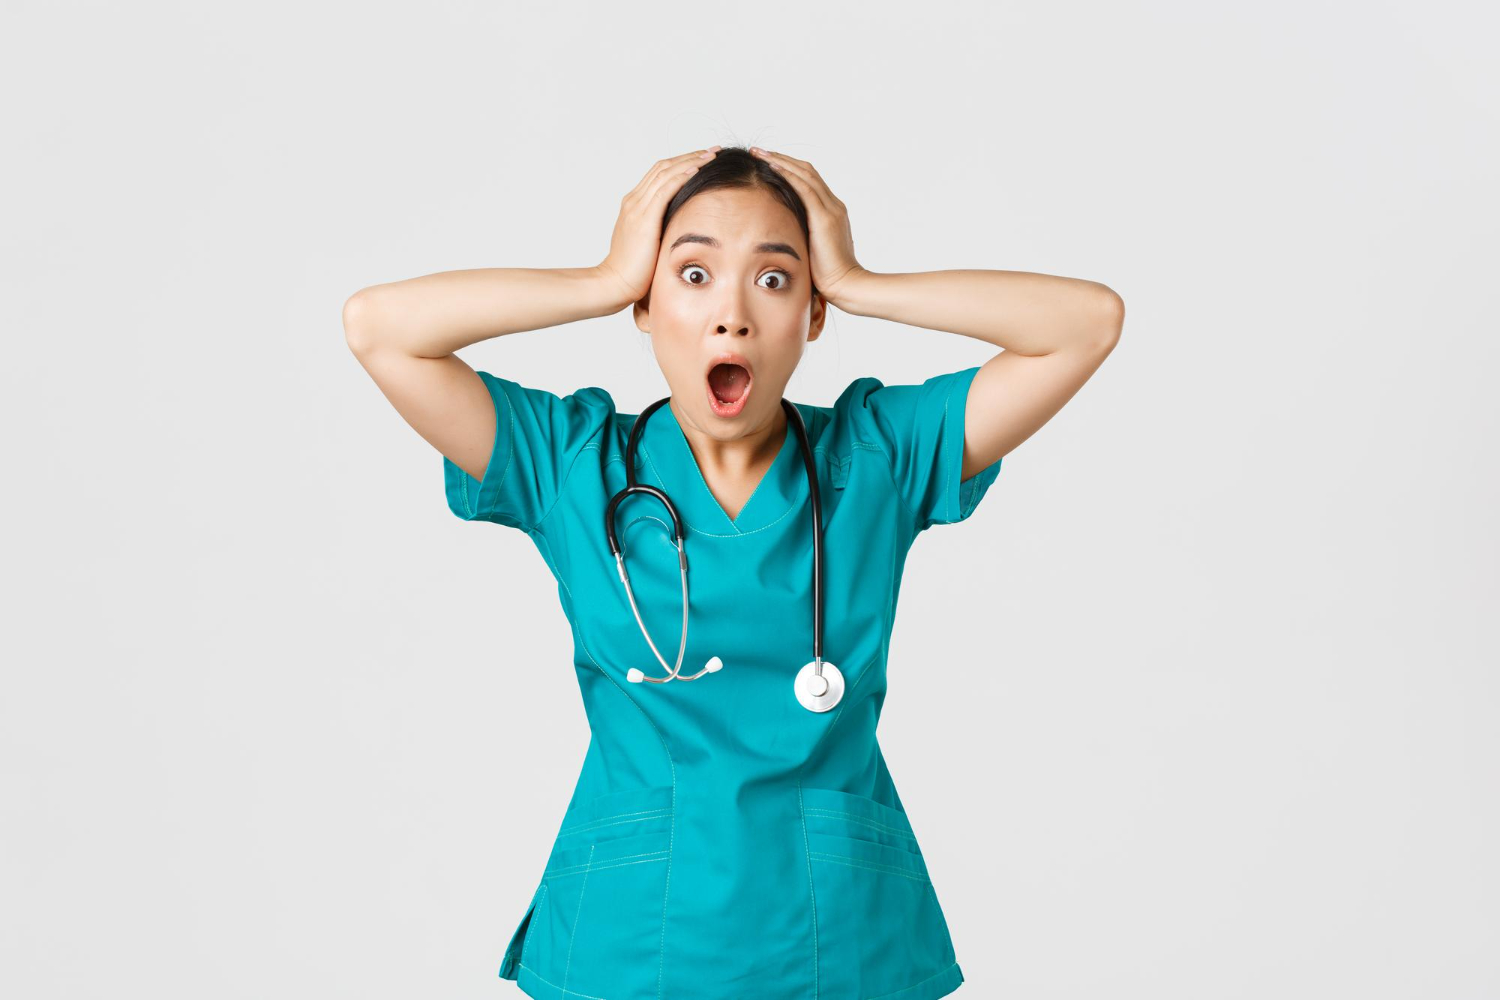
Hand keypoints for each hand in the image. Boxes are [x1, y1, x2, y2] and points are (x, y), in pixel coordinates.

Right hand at [597, 146, 721, 307]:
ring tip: (711, 154)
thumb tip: (680, 229)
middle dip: (690, 156)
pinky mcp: (643, 218)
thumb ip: (660, 231)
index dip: (682, 163)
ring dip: (690, 161)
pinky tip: (697, 169)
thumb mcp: (649, 244)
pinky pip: (664, 189)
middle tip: (713, 150)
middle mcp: (634, 201)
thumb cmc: (633, 272)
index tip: (703, 159)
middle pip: (664, 167)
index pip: (660, 174)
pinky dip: (681, 176)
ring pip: (666, 173)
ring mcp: (637, 208)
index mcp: (634, 205)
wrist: (614, 283)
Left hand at [748, 147, 865, 307]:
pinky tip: (772, 166)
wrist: (847, 285)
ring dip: (780, 161)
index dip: (789, 169)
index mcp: (832, 212)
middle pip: (807, 171)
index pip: (810, 181)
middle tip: (759, 151)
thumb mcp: (813, 250)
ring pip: (805, 174)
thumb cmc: (828, 276)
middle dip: (782, 159)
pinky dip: (788, 174)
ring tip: (760, 153)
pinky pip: (805, 188)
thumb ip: (803, 237)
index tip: (768, 163)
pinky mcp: (825, 218)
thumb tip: (784, 237)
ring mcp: (831, 210)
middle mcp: (834, 206)